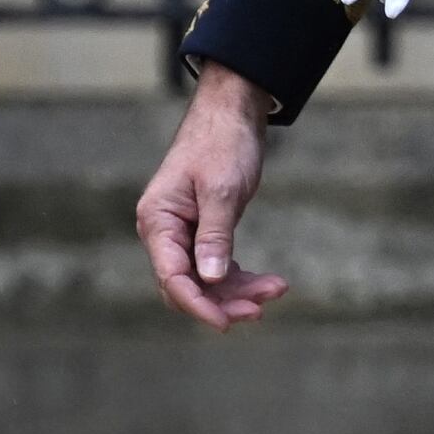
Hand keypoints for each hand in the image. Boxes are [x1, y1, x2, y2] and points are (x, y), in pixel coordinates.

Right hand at [136, 72, 288, 330]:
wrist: (233, 111)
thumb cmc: (223, 142)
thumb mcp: (222, 189)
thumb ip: (214, 235)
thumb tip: (207, 279)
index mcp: (158, 221)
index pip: (171, 277)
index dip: (198, 304)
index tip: (227, 322)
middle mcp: (164, 231)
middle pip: (186, 285)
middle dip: (222, 301)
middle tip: (260, 310)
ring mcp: (183, 233)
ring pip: (205, 280)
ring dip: (237, 291)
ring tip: (276, 289)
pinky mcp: (204, 231)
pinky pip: (217, 266)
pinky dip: (241, 277)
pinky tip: (269, 282)